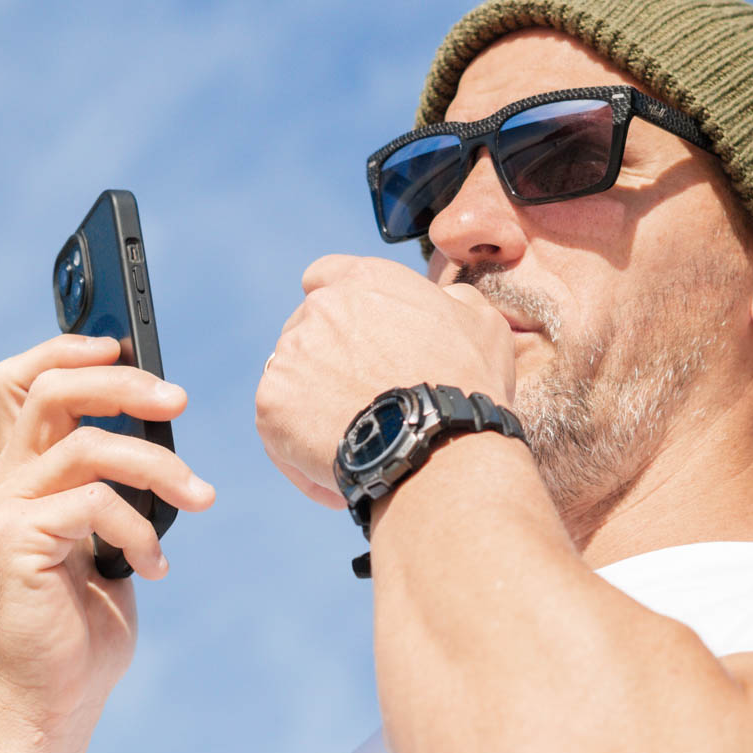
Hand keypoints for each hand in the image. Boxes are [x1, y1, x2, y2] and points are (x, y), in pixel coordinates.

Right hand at [0, 334, 214, 733]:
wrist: (54, 701)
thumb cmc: (85, 621)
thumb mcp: (106, 537)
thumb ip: (114, 485)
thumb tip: (161, 426)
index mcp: (23, 475)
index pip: (20, 381)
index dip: (66, 349)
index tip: (122, 347)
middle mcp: (4, 483)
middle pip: (51, 389)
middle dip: (123, 382)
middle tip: (178, 401)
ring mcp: (4, 511)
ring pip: (86, 443)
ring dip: (159, 466)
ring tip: (201, 499)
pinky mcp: (14, 543)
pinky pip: (93, 503)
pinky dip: (141, 529)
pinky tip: (155, 566)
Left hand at [255, 255, 515, 504]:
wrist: (440, 450)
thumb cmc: (468, 387)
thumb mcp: (482, 323)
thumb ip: (451, 301)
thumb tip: (444, 301)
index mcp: (364, 280)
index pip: (324, 276)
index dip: (335, 309)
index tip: (349, 340)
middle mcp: (320, 309)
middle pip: (305, 333)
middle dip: (325, 363)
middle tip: (360, 403)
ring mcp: (290, 356)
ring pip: (292, 382)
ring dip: (315, 410)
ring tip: (356, 447)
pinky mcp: (271, 405)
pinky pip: (280, 432)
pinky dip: (303, 455)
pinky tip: (342, 476)